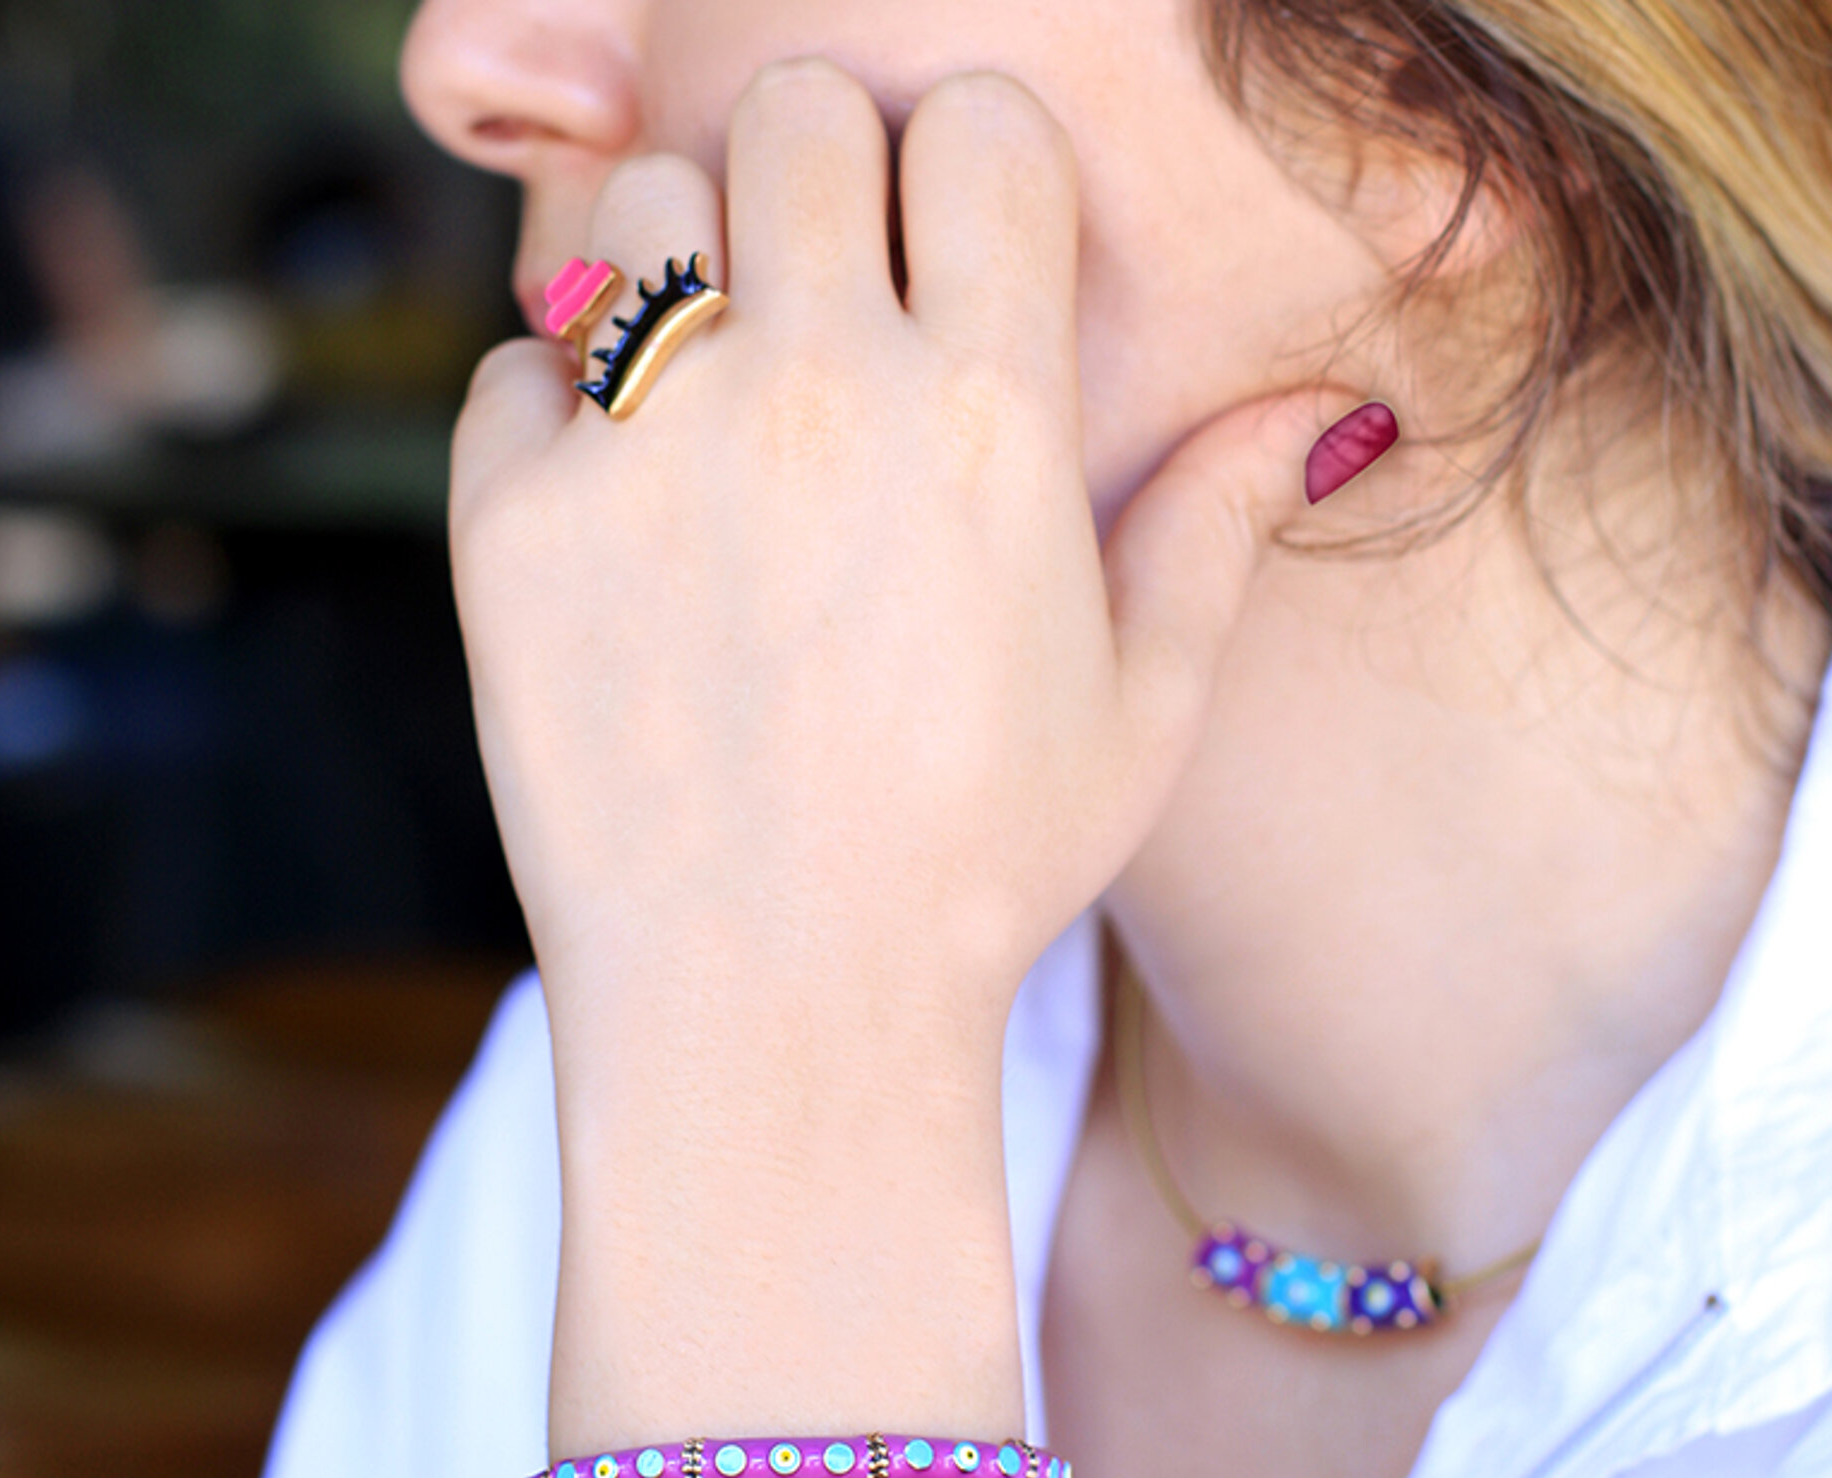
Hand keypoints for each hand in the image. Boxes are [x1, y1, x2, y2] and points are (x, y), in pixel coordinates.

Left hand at [450, 58, 1311, 1067]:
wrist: (779, 1015)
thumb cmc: (978, 875)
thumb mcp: (1141, 714)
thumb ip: (1217, 529)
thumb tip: (1320, 412)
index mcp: (990, 421)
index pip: (980, 129)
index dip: (972, 162)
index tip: (955, 245)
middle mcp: (814, 399)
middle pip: (796, 110)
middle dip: (822, 170)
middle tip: (824, 289)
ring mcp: (648, 454)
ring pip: (639, 203)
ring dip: (683, 264)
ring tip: (716, 399)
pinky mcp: (511, 527)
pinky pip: (516, 367)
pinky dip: (560, 410)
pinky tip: (622, 518)